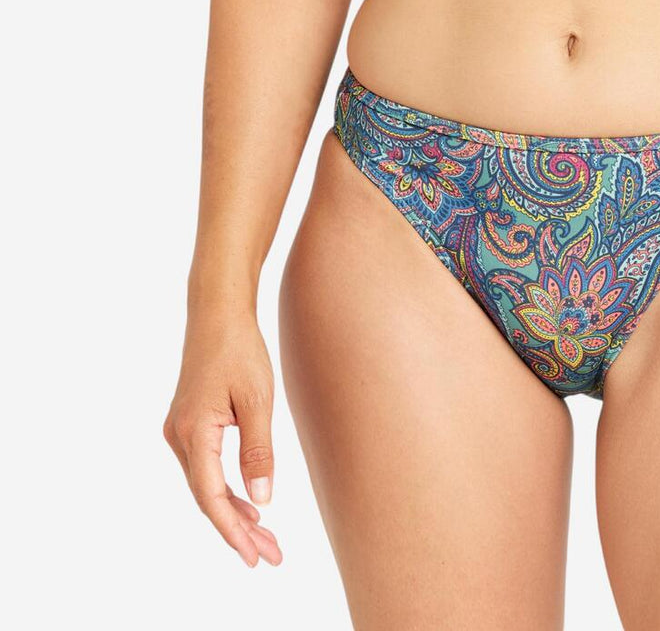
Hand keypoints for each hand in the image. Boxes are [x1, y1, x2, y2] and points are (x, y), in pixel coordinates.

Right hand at [164, 307, 281, 566]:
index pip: (211, 497)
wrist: (218, 313)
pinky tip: (248, 505)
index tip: (255, 556)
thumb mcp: (258, 400)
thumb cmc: (240, 349)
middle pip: (207, 497)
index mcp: (193, 433)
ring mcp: (180, 431)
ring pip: (206, 485)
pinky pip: (206, 468)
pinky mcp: (189, 424)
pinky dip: (226, 490)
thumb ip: (258, 451)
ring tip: (264, 539)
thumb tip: (263, 502)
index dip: (233, 531)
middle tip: (270, 556)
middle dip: (237, 530)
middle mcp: (179, 437)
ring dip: (233, 513)